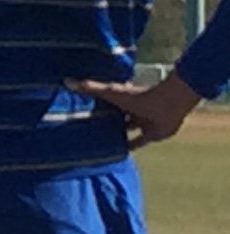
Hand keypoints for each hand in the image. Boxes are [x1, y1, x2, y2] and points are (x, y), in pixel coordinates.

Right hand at [72, 74, 202, 146]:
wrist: (167, 105)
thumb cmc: (139, 96)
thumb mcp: (110, 92)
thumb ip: (90, 88)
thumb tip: (66, 81)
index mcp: (123, 98)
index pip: (107, 100)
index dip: (96, 104)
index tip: (82, 109)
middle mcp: (132, 110)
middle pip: (117, 115)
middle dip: (106, 120)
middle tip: (88, 128)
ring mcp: (142, 122)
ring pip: (127, 128)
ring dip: (117, 133)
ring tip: (100, 141)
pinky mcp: (150, 134)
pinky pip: (138, 142)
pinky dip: (129, 146)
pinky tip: (119, 152)